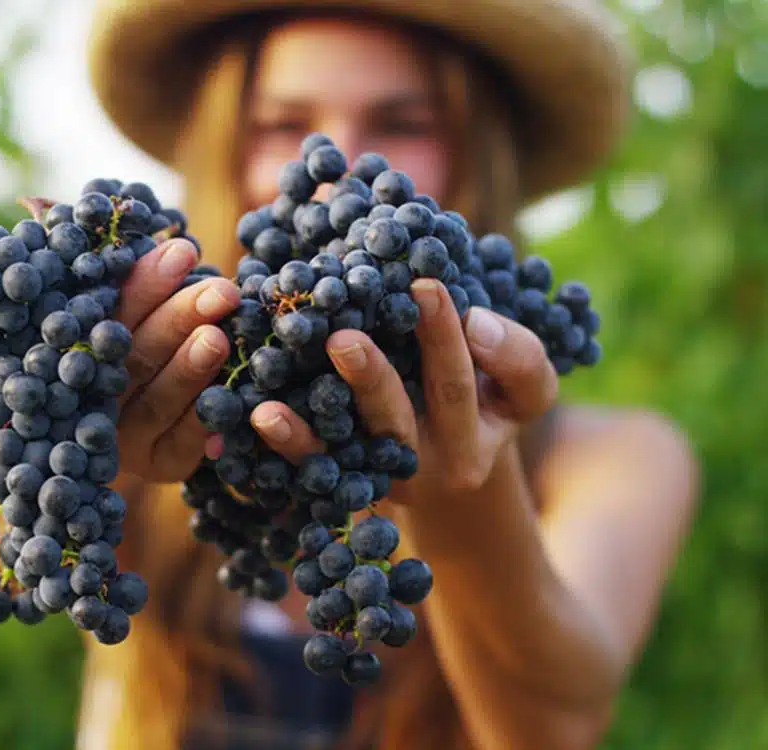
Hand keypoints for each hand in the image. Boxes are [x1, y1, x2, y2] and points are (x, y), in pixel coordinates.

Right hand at [113, 239, 239, 482]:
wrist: (153, 429)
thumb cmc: (149, 348)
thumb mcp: (140, 316)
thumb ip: (142, 288)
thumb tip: (173, 240)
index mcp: (83, 351)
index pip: (111, 314)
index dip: (146, 284)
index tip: (184, 252)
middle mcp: (96, 397)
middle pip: (134, 357)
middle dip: (178, 319)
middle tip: (220, 291)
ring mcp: (126, 437)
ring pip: (157, 401)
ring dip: (189, 369)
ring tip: (217, 338)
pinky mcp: (160, 465)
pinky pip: (184, 443)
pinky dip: (206, 419)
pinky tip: (231, 394)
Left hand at [239, 278, 557, 503]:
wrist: (456, 470)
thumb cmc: (488, 403)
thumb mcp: (522, 388)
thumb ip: (516, 354)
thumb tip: (475, 321)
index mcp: (478, 435)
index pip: (466, 386)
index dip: (448, 341)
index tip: (425, 287)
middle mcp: (429, 465)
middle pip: (400, 421)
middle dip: (372, 377)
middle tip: (343, 338)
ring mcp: (385, 479)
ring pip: (350, 449)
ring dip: (318, 417)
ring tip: (277, 393)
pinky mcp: (348, 485)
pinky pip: (316, 467)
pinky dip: (290, 441)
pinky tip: (263, 414)